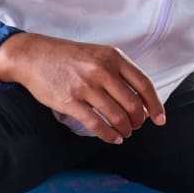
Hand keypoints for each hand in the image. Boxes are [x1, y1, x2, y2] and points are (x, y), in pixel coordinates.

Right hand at [0, 32, 164, 143]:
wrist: (34, 55)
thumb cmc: (70, 57)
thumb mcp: (99, 54)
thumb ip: (119, 72)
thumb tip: (141, 99)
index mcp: (113, 57)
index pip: (143, 84)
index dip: (155, 104)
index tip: (160, 118)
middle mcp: (102, 70)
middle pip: (132, 103)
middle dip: (139, 120)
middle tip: (137, 126)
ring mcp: (85, 86)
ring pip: (116, 115)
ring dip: (125, 128)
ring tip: (125, 132)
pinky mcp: (69, 101)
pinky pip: (96, 124)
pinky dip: (108, 135)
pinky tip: (113, 138)